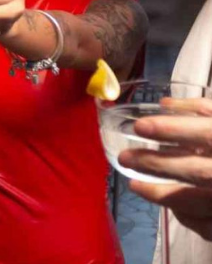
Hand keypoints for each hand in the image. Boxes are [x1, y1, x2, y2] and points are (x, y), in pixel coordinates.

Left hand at [120, 97, 211, 238]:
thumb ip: (202, 109)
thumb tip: (165, 104)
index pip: (204, 132)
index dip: (171, 129)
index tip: (140, 127)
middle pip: (195, 171)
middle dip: (157, 165)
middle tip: (125, 158)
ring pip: (197, 203)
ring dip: (162, 195)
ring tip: (136, 186)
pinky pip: (206, 224)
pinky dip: (185, 214)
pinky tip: (170, 204)